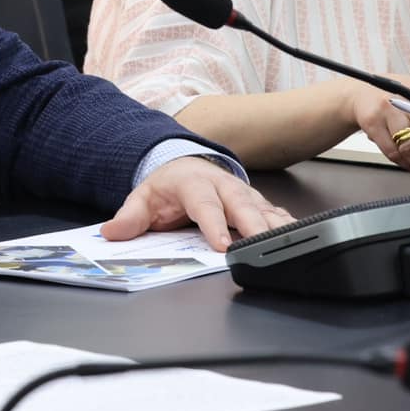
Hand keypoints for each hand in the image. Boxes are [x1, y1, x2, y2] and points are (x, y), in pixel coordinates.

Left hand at [102, 156, 293, 251]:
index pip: (204, 205)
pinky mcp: (257, 202)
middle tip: (263, 246)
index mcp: (194, 183)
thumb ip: (130, 217)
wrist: (183, 164)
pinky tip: (298, 237)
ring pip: (263, 208)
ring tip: (288, 245)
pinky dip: (287, 225)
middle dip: (254, 225)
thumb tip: (111, 233)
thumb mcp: (142, 199)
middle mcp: (223, 186)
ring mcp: (243, 193)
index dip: (214, 224)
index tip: (222, 245)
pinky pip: (275, 213)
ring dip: (276, 226)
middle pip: (242, 204)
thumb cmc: (166, 187)